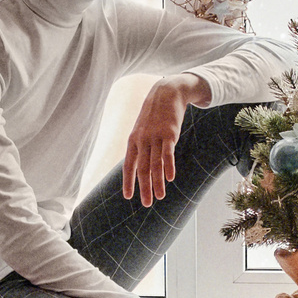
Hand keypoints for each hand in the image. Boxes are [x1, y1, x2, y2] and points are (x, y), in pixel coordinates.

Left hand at [122, 76, 206, 205]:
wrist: (166, 93)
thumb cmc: (155, 114)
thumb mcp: (142, 128)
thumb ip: (141, 145)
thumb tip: (139, 162)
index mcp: (133, 141)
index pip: (128, 165)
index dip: (128, 182)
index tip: (128, 197)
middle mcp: (142, 140)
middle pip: (142, 169)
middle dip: (144, 188)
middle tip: (147, 204)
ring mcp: (155, 137)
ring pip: (155, 164)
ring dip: (157, 183)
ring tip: (160, 197)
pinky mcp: (169, 133)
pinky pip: (168, 153)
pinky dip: (168, 166)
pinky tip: (170, 178)